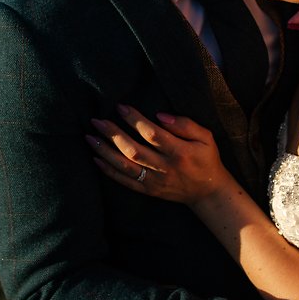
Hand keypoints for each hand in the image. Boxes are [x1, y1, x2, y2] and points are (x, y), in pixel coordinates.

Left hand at [88, 105, 232, 205]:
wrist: (208, 192)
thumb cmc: (206, 159)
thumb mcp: (205, 138)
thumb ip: (185, 125)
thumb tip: (160, 115)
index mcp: (179, 152)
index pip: (152, 134)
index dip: (135, 120)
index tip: (120, 107)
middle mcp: (165, 168)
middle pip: (133, 150)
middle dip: (113, 134)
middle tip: (97, 121)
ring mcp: (155, 181)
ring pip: (125, 166)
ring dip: (105, 152)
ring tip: (90, 137)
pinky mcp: (149, 191)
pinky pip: (125, 182)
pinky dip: (109, 171)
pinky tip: (96, 159)